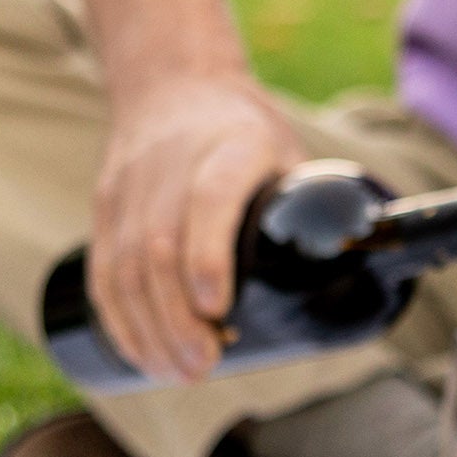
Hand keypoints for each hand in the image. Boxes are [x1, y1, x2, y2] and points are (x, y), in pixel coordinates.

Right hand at [86, 73, 305, 382]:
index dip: (207, 257)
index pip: (209, 199)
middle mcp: (170, 166)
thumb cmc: (245, 130)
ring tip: (177, 373)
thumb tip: (354, 277)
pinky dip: (117, 318)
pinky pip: (101, 268)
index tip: (217, 309)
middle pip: (159, 247)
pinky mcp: (104, 205)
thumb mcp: (287, 151)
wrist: (173, 82)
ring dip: (147, 329)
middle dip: (176, 317)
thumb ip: (309, 209)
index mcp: (229, 147)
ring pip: (123, 265)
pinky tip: (139, 353)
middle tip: (203, 366)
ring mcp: (130, 186)